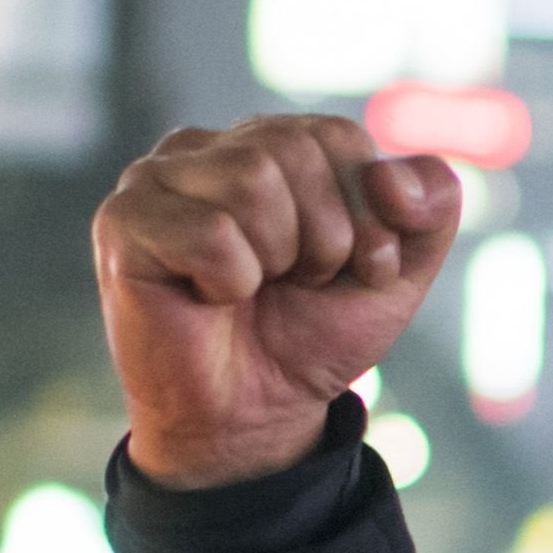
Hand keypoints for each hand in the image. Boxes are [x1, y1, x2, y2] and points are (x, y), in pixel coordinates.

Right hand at [94, 117, 466, 488]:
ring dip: (277, 258)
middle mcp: (204, 149)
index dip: (367, 211)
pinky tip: (207, 299)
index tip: (351, 268)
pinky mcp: (122, 224)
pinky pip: (211, 232)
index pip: (338, 135)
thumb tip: (397, 177)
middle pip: (294, 149)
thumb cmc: (310, 336)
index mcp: (265, 143)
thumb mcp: (395, 272)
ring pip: (252, 181)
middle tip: (297, 284)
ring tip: (253, 290)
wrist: (254, 417)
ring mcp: (154, 181)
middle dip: (324, 236)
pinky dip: (230, 281)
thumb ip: (430, 207)